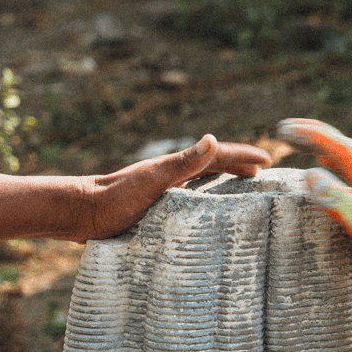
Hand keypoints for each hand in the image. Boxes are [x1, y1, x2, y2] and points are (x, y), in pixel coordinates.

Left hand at [82, 134, 270, 240]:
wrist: (82, 213)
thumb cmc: (116, 199)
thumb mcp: (153, 180)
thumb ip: (182, 163)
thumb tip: (212, 139)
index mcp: (176, 167)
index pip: (218, 157)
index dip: (243, 156)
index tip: (268, 159)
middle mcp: (172, 176)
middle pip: (212, 167)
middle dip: (238, 166)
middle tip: (262, 171)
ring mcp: (163, 191)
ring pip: (202, 183)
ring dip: (223, 181)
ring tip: (242, 187)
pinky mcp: (154, 207)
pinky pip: (190, 200)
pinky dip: (206, 200)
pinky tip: (205, 211)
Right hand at [277, 118, 351, 318]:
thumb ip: (338, 200)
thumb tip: (311, 174)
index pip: (345, 150)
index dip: (316, 136)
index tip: (289, 128)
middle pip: (349, 154)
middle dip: (319, 140)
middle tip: (290, 130)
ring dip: (329, 155)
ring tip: (308, 145)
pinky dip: (340, 177)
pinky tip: (332, 178)